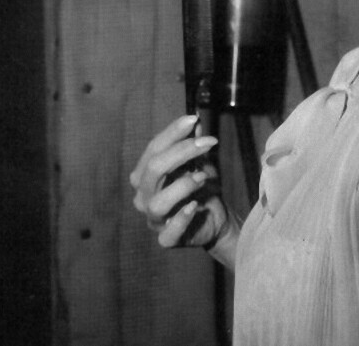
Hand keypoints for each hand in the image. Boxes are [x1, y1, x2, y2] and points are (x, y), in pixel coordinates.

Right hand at [130, 113, 225, 248]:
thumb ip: (193, 144)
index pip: (154, 149)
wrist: (213, 219)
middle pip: (154, 169)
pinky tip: (195, 206)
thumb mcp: (198, 161)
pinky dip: (181, 218)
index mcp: (145, 174)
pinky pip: (169, 233)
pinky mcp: (167, 239)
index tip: (194, 119)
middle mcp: (144, 196)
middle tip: (208, 143)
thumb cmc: (200, 186)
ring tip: (203, 176)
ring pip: (158, 202)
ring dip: (182, 185)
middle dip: (182, 151)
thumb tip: (194, 121)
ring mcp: (153, 219)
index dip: (173, 132)